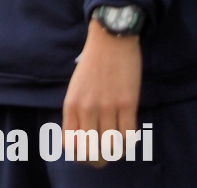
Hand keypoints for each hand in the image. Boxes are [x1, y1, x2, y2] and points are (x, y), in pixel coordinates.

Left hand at [62, 18, 141, 164]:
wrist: (109, 40)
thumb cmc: (91, 64)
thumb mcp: (75, 88)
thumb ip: (77, 110)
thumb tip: (82, 137)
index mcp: (70, 105)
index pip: (70, 144)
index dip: (79, 156)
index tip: (87, 154)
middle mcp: (86, 108)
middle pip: (91, 151)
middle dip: (98, 160)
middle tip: (104, 156)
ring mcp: (107, 106)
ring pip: (111, 146)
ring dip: (115, 152)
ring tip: (116, 147)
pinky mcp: (127, 103)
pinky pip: (129, 136)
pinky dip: (128, 142)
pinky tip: (127, 136)